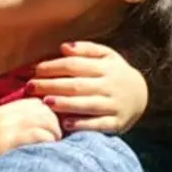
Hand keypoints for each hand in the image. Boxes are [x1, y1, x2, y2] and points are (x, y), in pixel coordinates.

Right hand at [0, 98, 61, 171]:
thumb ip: (8, 125)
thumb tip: (35, 125)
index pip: (33, 102)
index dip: (46, 114)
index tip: (50, 130)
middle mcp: (2, 115)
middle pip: (42, 108)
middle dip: (54, 122)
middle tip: (57, 139)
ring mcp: (5, 127)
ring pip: (44, 119)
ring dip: (54, 132)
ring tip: (55, 146)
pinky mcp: (8, 142)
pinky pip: (38, 134)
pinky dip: (49, 141)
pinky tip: (48, 152)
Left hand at [28, 41, 148, 132]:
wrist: (141, 96)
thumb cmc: (113, 73)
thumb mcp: (106, 56)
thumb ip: (85, 49)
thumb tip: (64, 47)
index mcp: (105, 67)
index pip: (75, 65)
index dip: (53, 67)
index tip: (33, 70)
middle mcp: (110, 85)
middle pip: (77, 85)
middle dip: (52, 85)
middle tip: (30, 87)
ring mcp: (114, 105)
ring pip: (87, 104)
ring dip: (66, 104)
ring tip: (46, 103)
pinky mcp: (116, 123)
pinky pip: (98, 124)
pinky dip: (82, 124)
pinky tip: (65, 124)